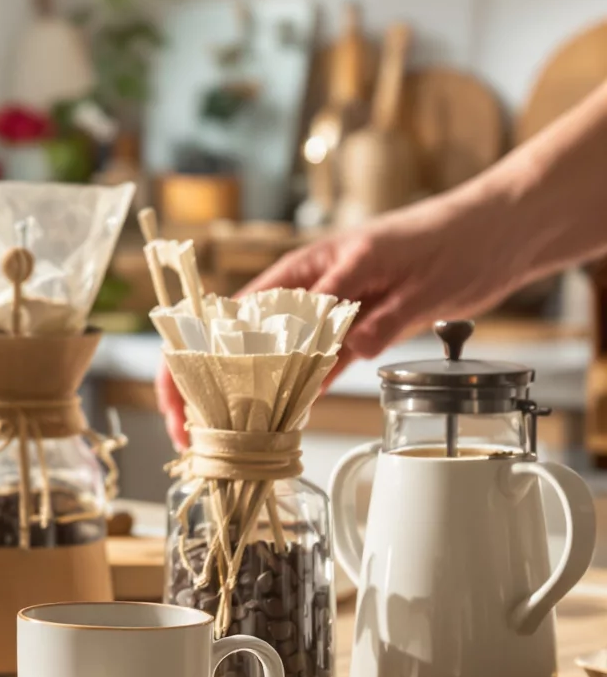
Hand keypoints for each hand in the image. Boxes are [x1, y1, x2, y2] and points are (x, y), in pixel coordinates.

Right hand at [153, 201, 520, 447]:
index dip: (192, 361)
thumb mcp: (409, 273)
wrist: (495, 234)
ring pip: (272, 363)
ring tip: (226, 442)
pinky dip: (294, 397)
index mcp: (304, 272)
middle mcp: (306, 295)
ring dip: (246, 401)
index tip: (181, 401)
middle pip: (237, 345)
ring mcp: (329, 317)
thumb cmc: (449, 238)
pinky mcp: (355, 334)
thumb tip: (349, 350)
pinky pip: (314, 370)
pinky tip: (278, 425)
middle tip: (192, 437)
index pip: (226, 319)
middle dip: (204, 391)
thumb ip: (377, 314)